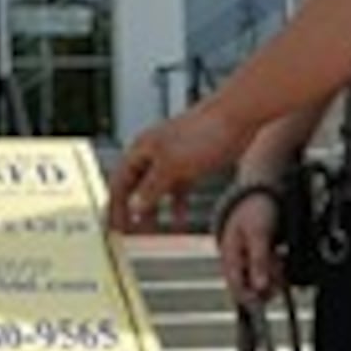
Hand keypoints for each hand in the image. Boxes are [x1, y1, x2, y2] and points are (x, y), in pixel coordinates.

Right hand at [110, 106, 244, 232]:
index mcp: (142, 150)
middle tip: (130, 232)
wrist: (237, 118)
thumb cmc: (203, 131)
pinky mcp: (192, 166)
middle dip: (132, 210)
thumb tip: (135, 206)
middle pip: (136, 187)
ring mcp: (173, 161)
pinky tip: (179, 219)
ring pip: (157, 191)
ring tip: (152, 230)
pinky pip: (178, 190)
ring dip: (153, 211)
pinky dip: (177, 205)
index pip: (120, 182)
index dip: (115, 205)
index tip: (114, 226)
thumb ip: (151, 188)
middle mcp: (155, 155)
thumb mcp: (172, 165)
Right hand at [215, 187, 283, 305]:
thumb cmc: (255, 208)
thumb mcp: (258, 234)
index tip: (268, 297)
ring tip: (280, 260)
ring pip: (259, 281)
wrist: (262, 189)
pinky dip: (275, 269)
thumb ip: (259, 260)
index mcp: (230, 257)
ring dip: (273, 277)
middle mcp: (236, 261)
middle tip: (279, 272)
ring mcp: (247, 258)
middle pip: (249, 288)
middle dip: (267, 285)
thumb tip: (260, 287)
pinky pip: (266, 271)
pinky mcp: (257, 255)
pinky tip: (280, 257)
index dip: (252, 299)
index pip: (237, 289)